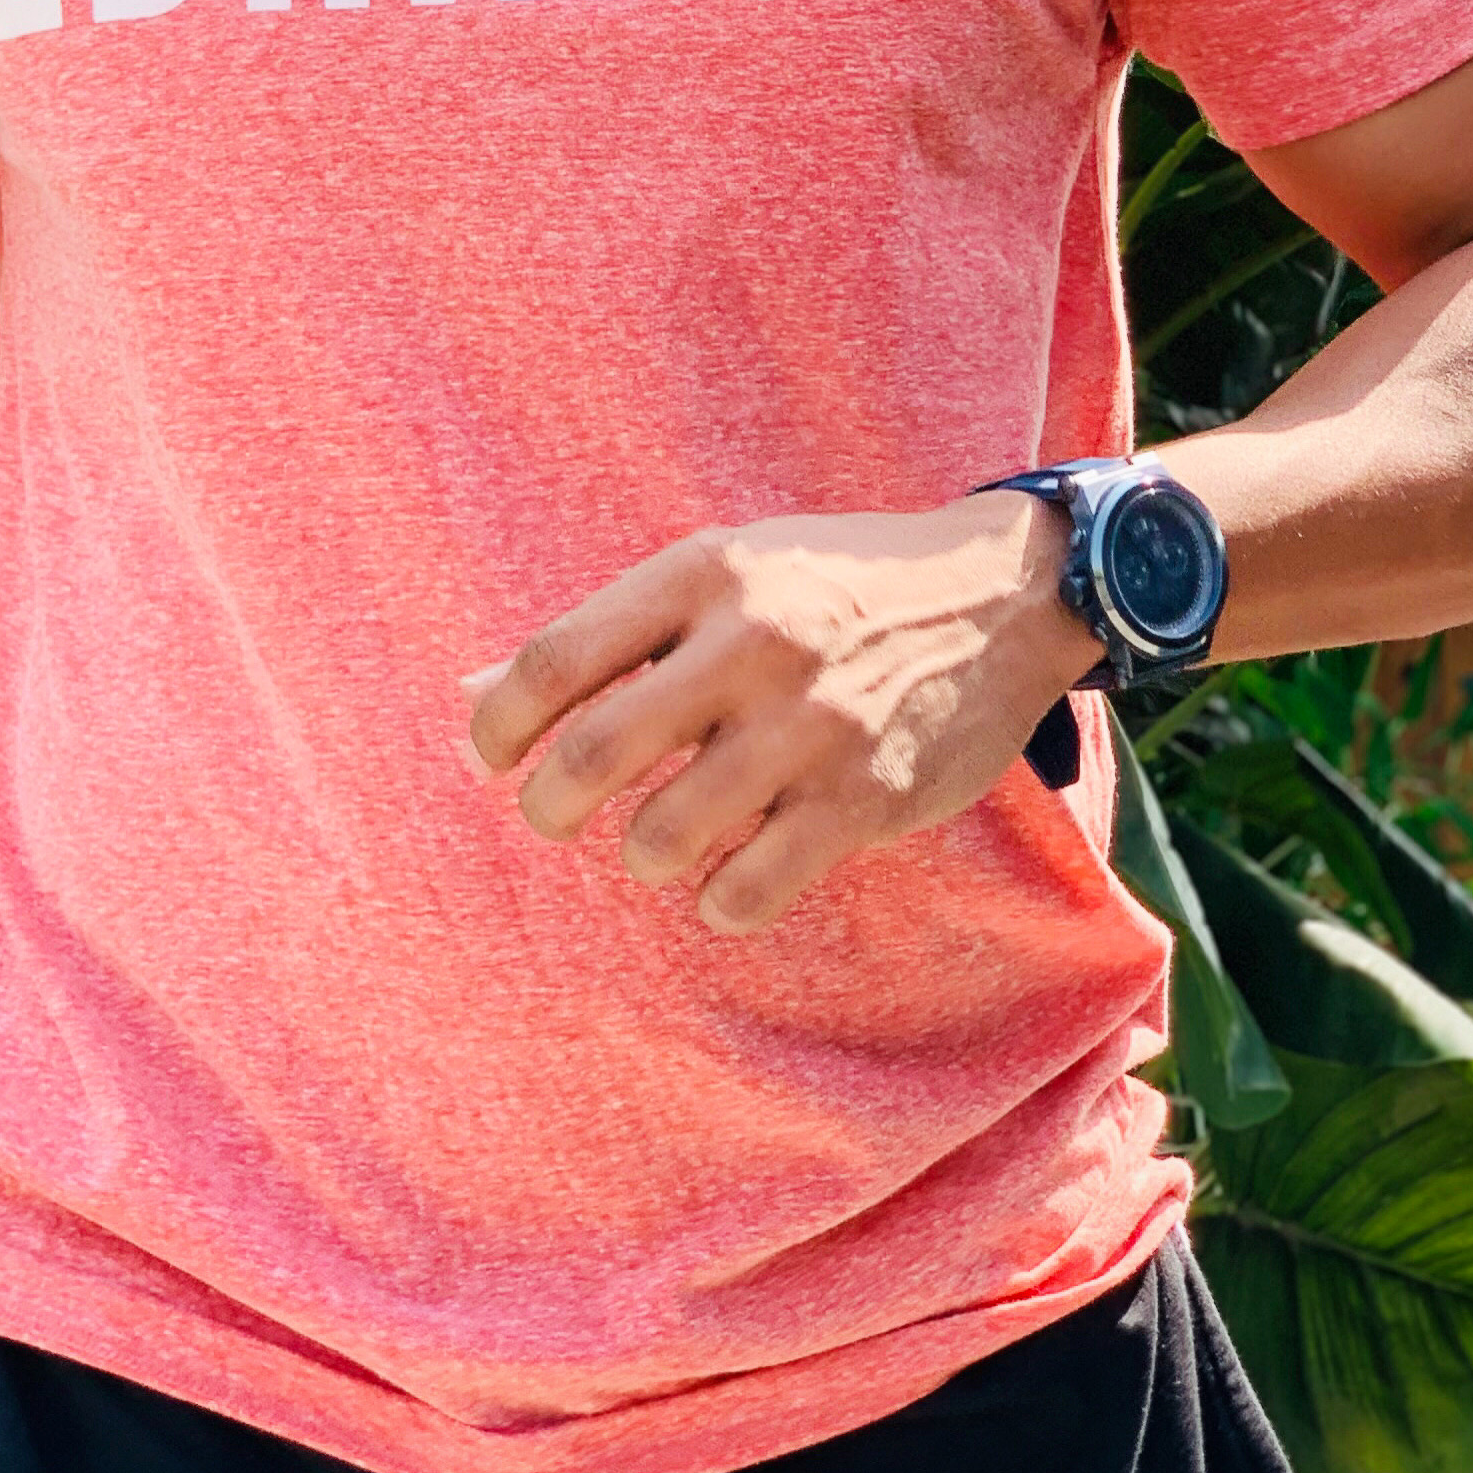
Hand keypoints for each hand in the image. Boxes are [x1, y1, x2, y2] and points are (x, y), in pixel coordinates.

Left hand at [466, 493, 1096, 935]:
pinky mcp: (867, 798)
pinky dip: (718, 900)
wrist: (998, 595)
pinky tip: (725, 880)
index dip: (499, 722)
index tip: (490, 757)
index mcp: (703, 573)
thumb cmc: (828, 585)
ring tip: (657, 840)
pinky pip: (750, 888)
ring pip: (665, 835)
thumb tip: (473, 695)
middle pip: (594, 753)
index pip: (557, 658)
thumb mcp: (721, 571)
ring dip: (640, 854)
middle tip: (550, 817)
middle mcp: (752, 643)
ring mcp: (812, 726)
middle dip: (547, 807)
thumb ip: (608, 634)